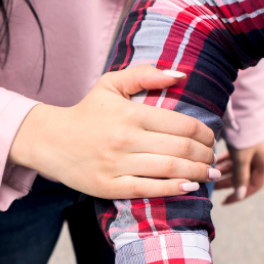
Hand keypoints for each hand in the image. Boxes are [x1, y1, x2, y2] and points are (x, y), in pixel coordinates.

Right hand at [8, 66, 217, 198]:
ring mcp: (117, 165)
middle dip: (205, 155)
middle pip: (181, 148)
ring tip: (209, 173)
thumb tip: (180, 76)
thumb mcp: (111, 84)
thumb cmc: (86, 112)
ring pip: (169, 170)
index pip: (182, 124)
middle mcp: (125, 139)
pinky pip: (149, 189)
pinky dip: (174, 188)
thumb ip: (145, 74)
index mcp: (130, 114)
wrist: (49, 140)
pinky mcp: (109, 186)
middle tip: (214, 158)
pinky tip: (190, 186)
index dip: (205, 133)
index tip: (212, 138)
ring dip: (197, 173)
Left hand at [215, 131, 263, 204]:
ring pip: (242, 164)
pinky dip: (229, 159)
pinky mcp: (250, 137)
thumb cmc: (245, 133)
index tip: (225, 201)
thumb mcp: (241, 157)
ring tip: (212, 174)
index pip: (255, 185)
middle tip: (214, 187)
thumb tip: (240, 195)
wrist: (246, 106)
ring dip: (228, 170)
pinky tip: (217, 161)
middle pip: (247, 174)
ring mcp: (258, 145)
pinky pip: (239, 154)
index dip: (240, 195)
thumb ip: (240, 177)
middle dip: (230, 182)